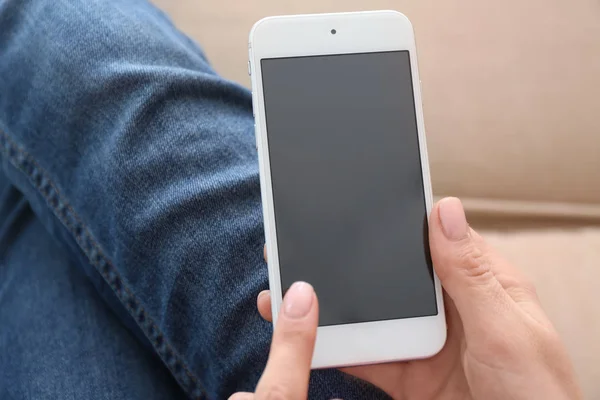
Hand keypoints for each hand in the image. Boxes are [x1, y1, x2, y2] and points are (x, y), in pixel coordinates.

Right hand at [232, 197, 581, 399]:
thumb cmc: (537, 391)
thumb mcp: (506, 328)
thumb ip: (471, 275)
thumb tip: (445, 210)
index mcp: (477, 283)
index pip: (429, 239)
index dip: (391, 220)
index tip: (351, 203)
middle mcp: (447, 308)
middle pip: (388, 276)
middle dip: (346, 262)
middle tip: (301, 246)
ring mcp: (423, 341)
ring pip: (369, 314)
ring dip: (332, 305)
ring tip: (290, 291)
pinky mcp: (407, 375)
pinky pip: (365, 356)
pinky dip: (336, 349)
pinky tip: (309, 338)